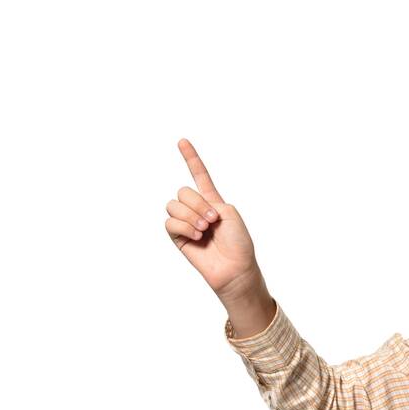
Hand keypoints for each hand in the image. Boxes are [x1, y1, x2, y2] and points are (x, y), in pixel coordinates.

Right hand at [164, 138, 259, 299]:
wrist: (235, 268)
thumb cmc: (238, 243)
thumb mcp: (230, 213)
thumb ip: (208, 201)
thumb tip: (189, 209)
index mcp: (212, 200)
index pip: (199, 176)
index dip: (191, 158)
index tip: (182, 141)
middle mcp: (197, 209)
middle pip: (183, 191)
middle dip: (196, 203)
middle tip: (211, 220)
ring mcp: (186, 223)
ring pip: (174, 205)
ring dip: (190, 216)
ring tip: (204, 230)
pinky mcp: (178, 238)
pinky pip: (170, 223)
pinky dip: (184, 227)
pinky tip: (197, 237)